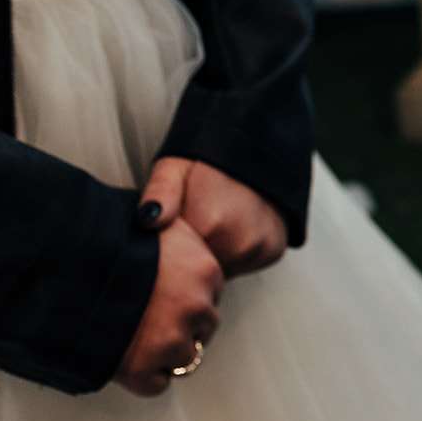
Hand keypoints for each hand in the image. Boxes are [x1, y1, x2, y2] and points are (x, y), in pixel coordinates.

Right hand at [116, 218, 221, 396]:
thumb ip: (175, 230)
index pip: (211, 293)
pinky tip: (128, 358)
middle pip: (203, 326)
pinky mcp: (144, 370)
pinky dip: (144, 376)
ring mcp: (172, 342)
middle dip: (181, 324)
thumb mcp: (156, 222)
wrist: (69, 269)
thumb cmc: (108, 241)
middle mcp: (197, 308)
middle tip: (151, 317)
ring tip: (137, 337)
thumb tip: (170, 226)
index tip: (166, 294)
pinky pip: (157, 384)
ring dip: (165, 351)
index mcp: (206, 271)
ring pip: (184, 357)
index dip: (186, 295)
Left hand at [140, 158, 288, 276]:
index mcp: (211, 223)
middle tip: (192, 220)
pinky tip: (233, 228)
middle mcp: (240, 242)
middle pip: (200, 266)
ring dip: (212, 252)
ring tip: (213, 222)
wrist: (263, 152)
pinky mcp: (273, 251)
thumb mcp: (175, 167)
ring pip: (221, 268)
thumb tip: (148, 220)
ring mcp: (260, 249)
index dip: (170, 243)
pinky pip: (243, 264)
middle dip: (191, 250)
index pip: (175, 257)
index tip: (172, 225)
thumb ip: (159, 193)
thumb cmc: (211, 161)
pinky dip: (235, 251)